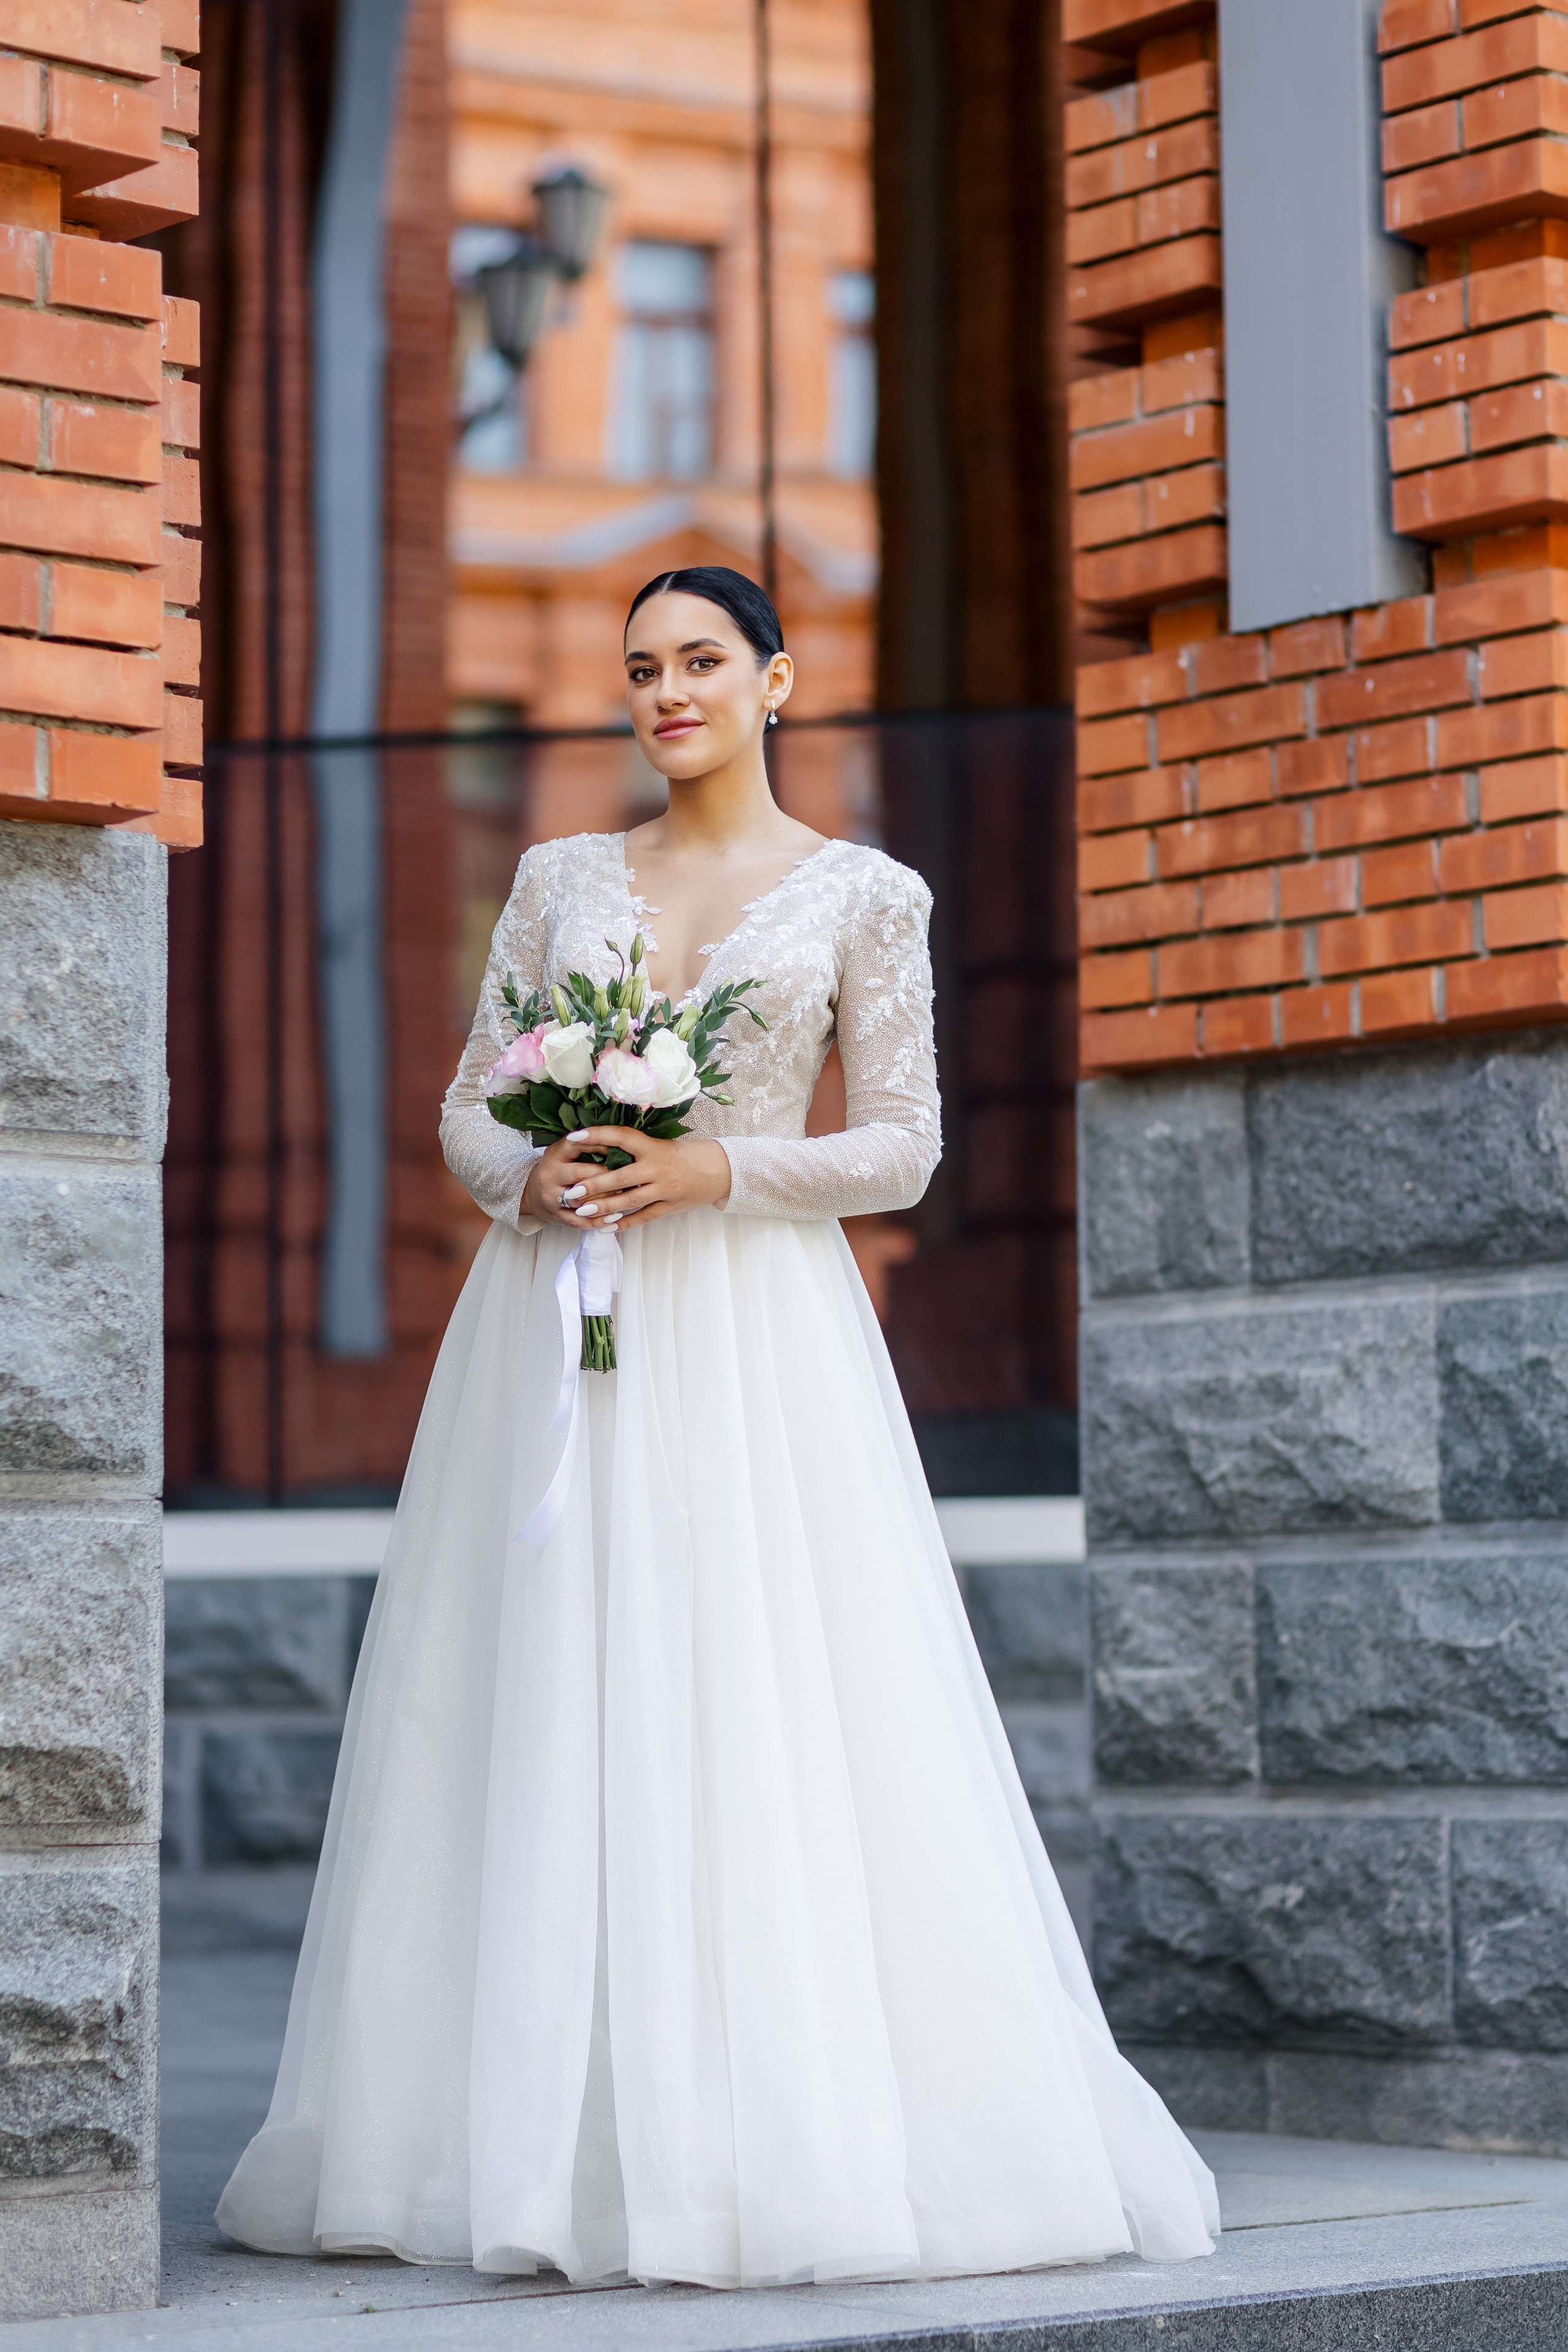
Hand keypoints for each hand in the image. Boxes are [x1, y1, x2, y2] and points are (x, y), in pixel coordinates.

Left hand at [520, 1128, 731, 1230]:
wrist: (719, 1169)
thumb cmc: (684, 1154)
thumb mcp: (661, 1144)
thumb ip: (635, 1148)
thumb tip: (601, 1147)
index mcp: (653, 1146)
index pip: (621, 1137)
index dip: (597, 1135)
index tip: (574, 1137)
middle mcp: (658, 1167)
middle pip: (621, 1176)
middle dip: (595, 1184)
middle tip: (572, 1191)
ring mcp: (665, 1189)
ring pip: (630, 1200)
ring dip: (605, 1206)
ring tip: (583, 1211)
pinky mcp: (671, 1206)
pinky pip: (644, 1217)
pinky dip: (625, 1223)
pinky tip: (606, 1227)